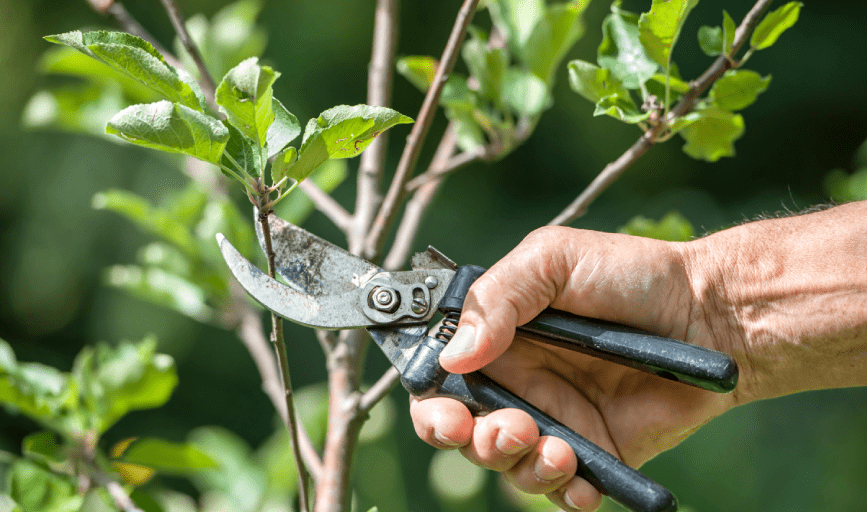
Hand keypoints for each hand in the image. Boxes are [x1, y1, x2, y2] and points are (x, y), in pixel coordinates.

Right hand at [410, 226, 739, 510]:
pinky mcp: (595, 452)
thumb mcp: (554, 260)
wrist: (709, 314)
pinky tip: (581, 480)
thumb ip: (497, 298)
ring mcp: (556, 419)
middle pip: (465, 432)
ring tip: (557, 448)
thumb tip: (454, 354)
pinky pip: (563, 491)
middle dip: (473, 442)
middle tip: (510, 429)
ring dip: (520, 465)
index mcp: (497, 337)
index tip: (449, 416)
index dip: (432, 404)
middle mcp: (519, 382)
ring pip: (509, 465)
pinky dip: (564, 494)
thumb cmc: (630, 275)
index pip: (440, 379)